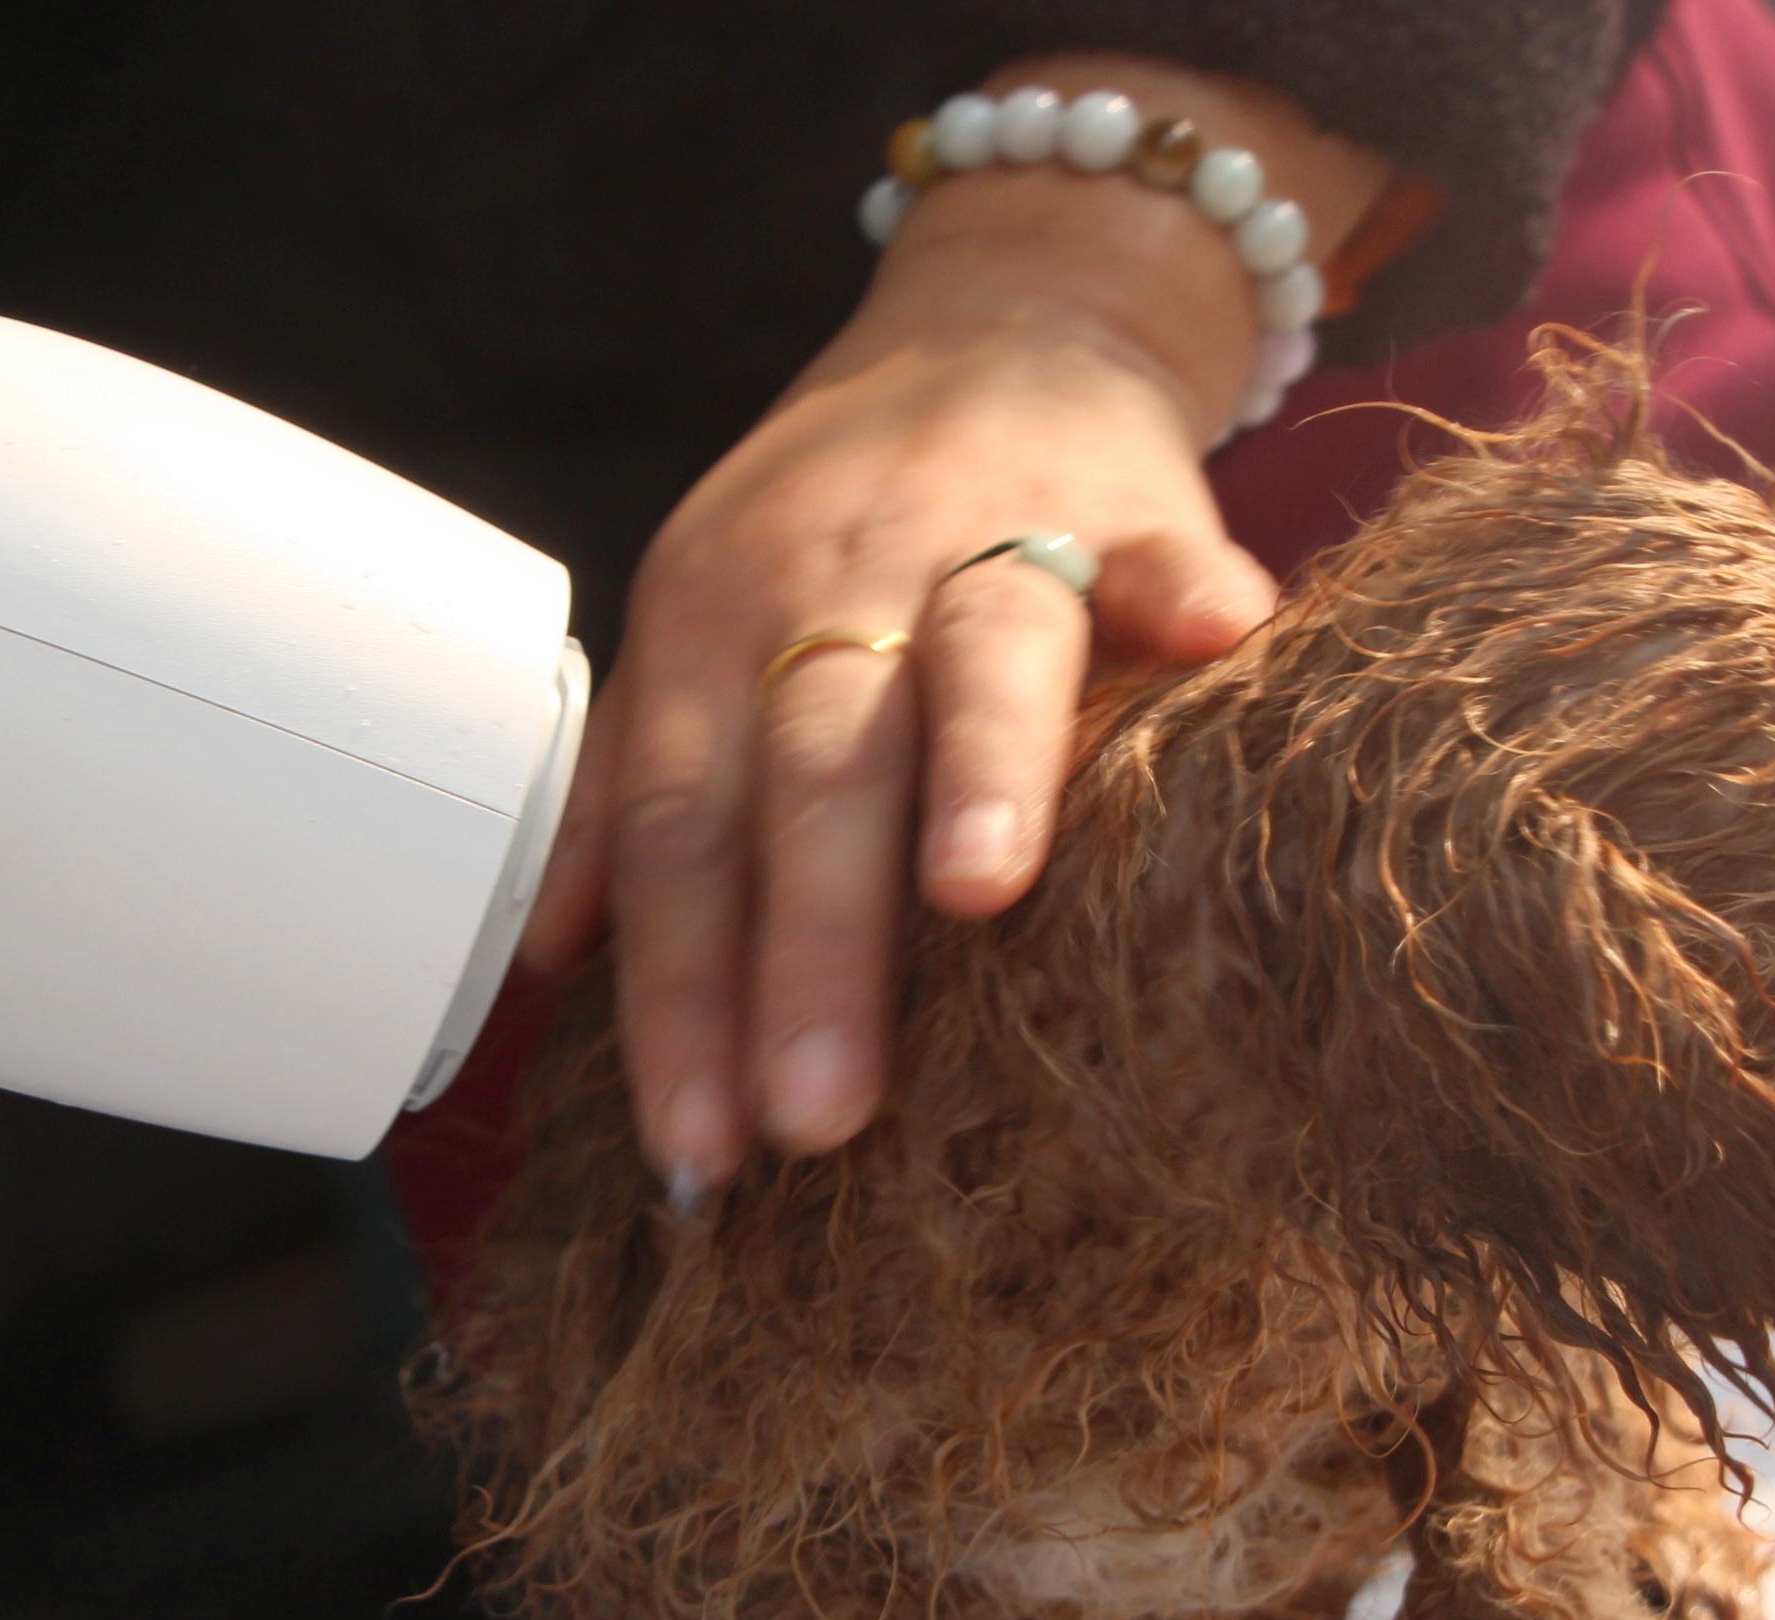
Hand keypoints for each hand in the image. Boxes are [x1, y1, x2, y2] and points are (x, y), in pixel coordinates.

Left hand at [517, 58, 1383, 1189]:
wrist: (999, 317)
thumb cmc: (838, 517)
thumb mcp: (699, 623)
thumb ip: (635, 786)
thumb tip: (551, 959)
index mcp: (710, 628)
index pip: (679, 832)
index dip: (679, 996)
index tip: (695, 1146)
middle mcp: (834, 584)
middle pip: (809, 775)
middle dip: (807, 950)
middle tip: (814, 1113)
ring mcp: (986, 531)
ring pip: (972, 655)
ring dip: (974, 765)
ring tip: (975, 897)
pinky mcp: (1131, 501)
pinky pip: (1162, 550)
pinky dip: (1189, 594)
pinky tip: (1222, 647)